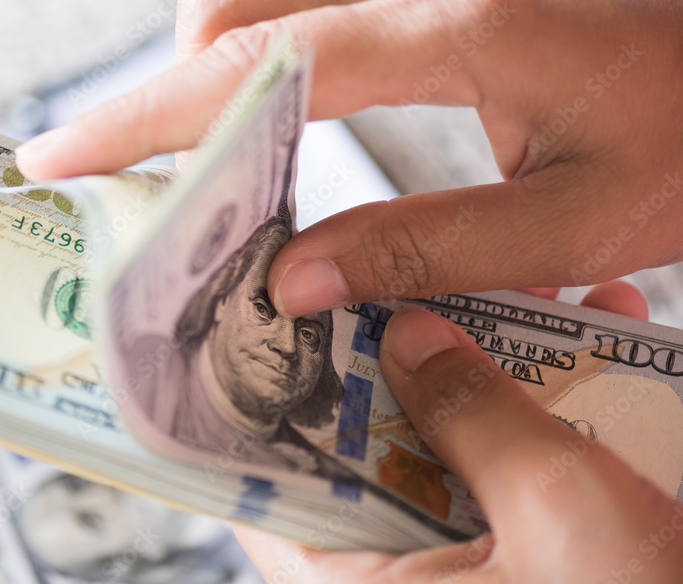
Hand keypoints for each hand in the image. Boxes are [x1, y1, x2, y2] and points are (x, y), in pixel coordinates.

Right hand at [15, 0, 682, 315]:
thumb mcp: (578, 222)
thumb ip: (426, 247)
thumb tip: (294, 277)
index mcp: (463, 28)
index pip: (259, 62)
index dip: (147, 115)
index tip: (64, 158)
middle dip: (157, 93)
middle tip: (136, 183)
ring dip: (202, 53)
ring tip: (196, 147)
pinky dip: (252, 24)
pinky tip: (262, 85)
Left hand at [233, 281, 682, 582]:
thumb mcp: (555, 507)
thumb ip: (472, 411)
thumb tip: (411, 336)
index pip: (268, 488)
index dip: (272, 402)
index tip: (291, 323)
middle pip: (360, 458)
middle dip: (394, 371)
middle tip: (411, 296)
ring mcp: (458, 582)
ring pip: (438, 465)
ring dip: (475, 385)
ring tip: (512, 310)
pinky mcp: (514, 571)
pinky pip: (499, 487)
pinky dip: (530, 426)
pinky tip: (584, 363)